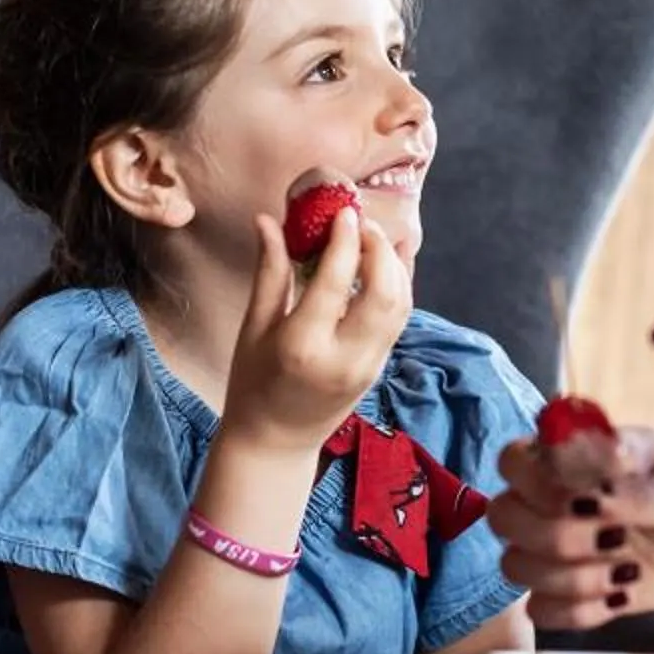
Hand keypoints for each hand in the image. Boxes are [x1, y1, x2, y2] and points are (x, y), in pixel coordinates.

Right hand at [220, 205, 411, 452]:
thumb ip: (269, 272)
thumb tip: (268, 220)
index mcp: (302, 346)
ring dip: (394, 265)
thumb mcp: (253, 328)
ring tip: (373, 238)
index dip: (345, 240)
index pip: (336, 281)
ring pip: (400, 305)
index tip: (343, 211)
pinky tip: (386, 262)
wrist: (274, 442)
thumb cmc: (252, 383)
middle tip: (361, 223)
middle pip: (384, 292)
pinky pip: (398, 320)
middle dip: (379, 249)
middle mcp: (343, 358)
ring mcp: (367, 367)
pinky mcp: (378, 369)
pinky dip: (398, 286)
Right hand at [490, 425, 653, 631]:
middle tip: (616, 537)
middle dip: (557, 536)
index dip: (540, 483)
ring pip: (515, 567)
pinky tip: (620, 597)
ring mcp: (558, 548)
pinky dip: (579, 611)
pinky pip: (540, 611)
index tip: (594, 498)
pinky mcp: (570, 593)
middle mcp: (555, 498)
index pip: (514, 459)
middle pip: (502, 516)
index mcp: (577, 455)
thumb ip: (638, 491)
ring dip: (572, 577)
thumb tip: (591, 496)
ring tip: (627, 570)